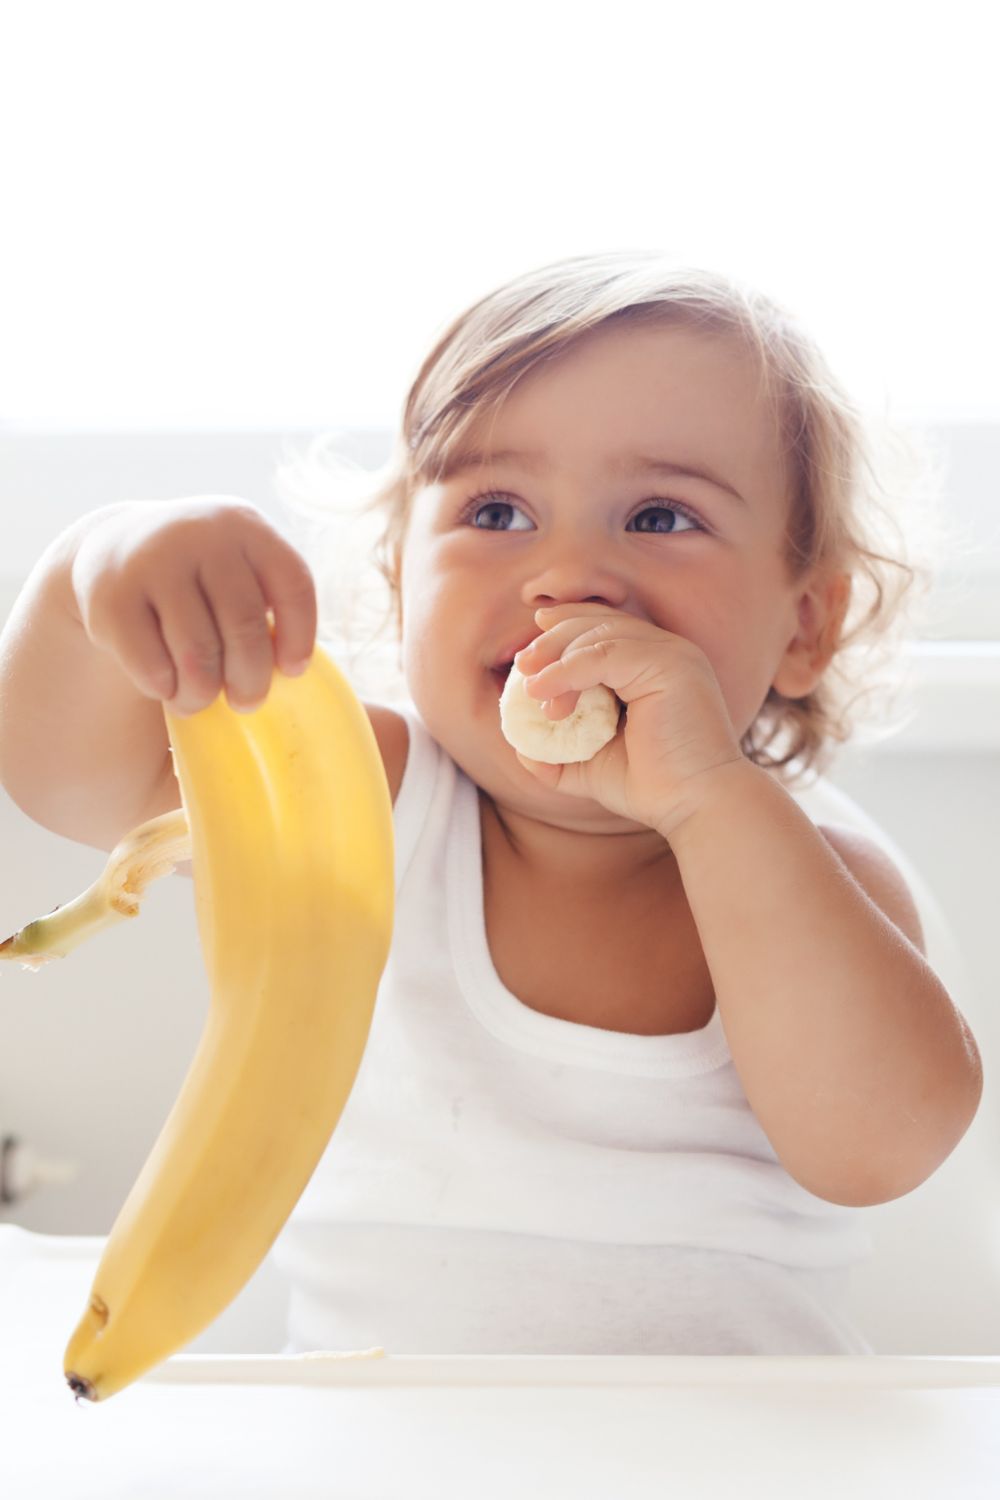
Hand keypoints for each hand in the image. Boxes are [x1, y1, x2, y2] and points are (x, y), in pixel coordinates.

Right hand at [70, 497, 317, 714]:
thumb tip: (384, 721)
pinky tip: (168, 687)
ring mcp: (153, 561)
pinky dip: (165, 688)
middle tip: (248, 702)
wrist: (116, 548)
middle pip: (245, 625)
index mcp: (248, 528)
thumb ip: (282, 613)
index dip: (301, 636)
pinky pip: (151, 664)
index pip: (293, 584)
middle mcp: (202, 534)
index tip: (292, 672)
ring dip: (204, 692)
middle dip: (251, 679)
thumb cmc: (204, 582)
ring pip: (197, 651)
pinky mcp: (110, 596)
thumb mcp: (243, 573)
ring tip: (202, 701)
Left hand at [512, 603, 744, 838]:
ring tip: (532, 690)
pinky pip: (606, 653)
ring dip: (557, 657)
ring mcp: (673, 654)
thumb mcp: (593, 765)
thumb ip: (559, 754)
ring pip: (601, 634)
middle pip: (600, 622)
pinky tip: (544, 692)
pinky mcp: (671, 665)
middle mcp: (668, 652)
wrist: (696, 807)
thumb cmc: (653, 788)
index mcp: (656, 665)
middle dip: (553, 639)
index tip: (531, 645)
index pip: (607, 626)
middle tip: (522, 665)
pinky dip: (568, 669)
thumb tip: (521, 749)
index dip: (566, 625)